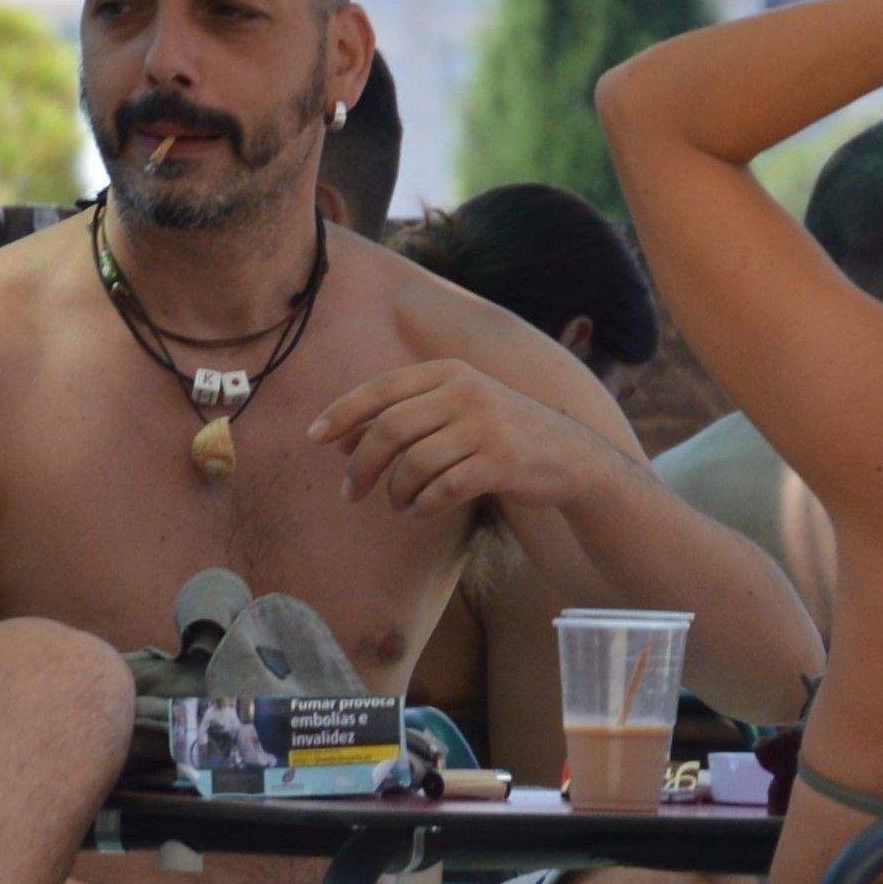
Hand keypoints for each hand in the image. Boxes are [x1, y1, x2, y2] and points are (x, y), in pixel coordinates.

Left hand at [307, 357, 604, 524]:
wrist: (568, 454)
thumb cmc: (499, 433)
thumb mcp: (456, 407)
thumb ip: (404, 414)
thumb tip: (339, 438)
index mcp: (449, 373)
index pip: (381, 388)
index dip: (343, 413)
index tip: (314, 438)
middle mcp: (465, 392)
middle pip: (389, 429)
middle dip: (360, 465)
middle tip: (348, 493)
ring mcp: (485, 427)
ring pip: (413, 464)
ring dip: (394, 492)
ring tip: (397, 504)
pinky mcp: (500, 463)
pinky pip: (442, 489)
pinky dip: (422, 505)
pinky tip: (419, 510)